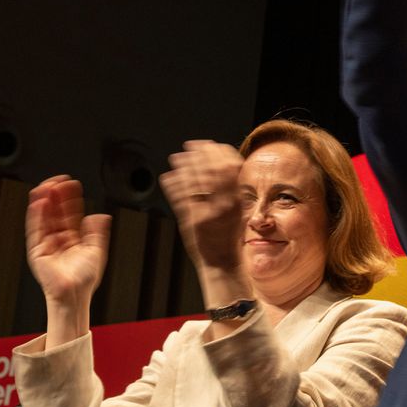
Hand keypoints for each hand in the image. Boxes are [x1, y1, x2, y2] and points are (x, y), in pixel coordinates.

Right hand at [25, 176, 109, 304]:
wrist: (74, 294)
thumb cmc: (85, 278)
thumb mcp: (96, 250)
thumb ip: (97, 232)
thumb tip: (100, 215)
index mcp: (73, 238)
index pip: (70, 213)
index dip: (70, 199)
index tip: (72, 184)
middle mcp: (58, 239)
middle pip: (56, 213)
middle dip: (56, 196)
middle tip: (58, 180)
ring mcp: (47, 243)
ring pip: (44, 218)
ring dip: (44, 201)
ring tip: (46, 186)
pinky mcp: (37, 250)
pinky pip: (35, 230)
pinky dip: (36, 216)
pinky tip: (39, 202)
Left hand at [160, 141, 245, 271]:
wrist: (222, 262)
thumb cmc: (229, 236)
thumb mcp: (237, 210)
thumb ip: (231, 191)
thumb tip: (222, 165)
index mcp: (238, 200)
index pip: (231, 168)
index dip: (220, 152)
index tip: (210, 144)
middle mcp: (225, 205)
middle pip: (213, 171)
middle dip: (201, 155)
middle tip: (191, 145)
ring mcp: (209, 213)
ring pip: (196, 182)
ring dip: (185, 167)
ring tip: (177, 158)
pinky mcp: (193, 222)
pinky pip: (182, 198)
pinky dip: (174, 185)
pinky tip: (168, 177)